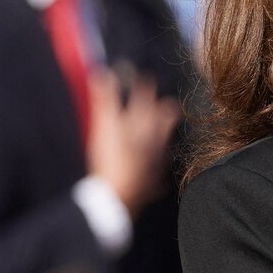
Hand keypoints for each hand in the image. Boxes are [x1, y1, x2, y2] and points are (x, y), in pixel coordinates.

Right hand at [84, 70, 179, 215]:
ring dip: (162, 142)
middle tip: (170, 105)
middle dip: (165, 113)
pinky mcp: (148, 188)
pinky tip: (159, 181)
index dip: (145, 87)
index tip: (146, 78)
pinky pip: (156, 181)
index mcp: (141, 126)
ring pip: (163, 150)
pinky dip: (156, 178)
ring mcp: (153, 166)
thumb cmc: (110, 159)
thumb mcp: (103, 125)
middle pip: (163, 124)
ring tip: (165, 138)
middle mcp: (152, 144)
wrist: (115, 198)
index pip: (145, 100)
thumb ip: (104, 98)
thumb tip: (102, 73)